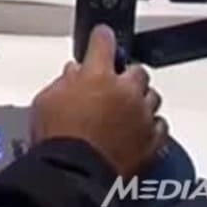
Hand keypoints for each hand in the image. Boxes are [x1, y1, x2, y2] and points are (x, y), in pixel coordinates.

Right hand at [30, 25, 167, 177]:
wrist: (74, 171)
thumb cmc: (58, 137)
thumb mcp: (47, 100)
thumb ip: (63, 82)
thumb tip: (71, 75)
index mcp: (97, 74)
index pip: (103, 42)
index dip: (103, 35)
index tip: (103, 34)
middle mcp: (125, 91)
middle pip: (137, 70)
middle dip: (126, 73)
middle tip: (114, 80)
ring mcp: (141, 116)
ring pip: (152, 96)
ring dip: (140, 98)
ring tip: (127, 105)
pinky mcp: (152, 141)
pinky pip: (159, 125)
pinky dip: (150, 123)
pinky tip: (140, 126)